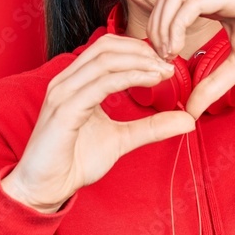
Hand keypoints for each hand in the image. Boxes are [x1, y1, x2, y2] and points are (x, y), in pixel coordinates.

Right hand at [1, 35, 195, 212]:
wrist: (46, 188)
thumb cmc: (75, 160)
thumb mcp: (122, 139)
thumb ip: (152, 126)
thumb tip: (188, 119)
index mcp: (76, 82)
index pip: (109, 48)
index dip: (140, 49)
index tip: (167, 62)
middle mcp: (67, 81)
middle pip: (108, 46)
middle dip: (142, 50)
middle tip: (169, 64)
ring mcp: (63, 93)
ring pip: (105, 60)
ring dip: (140, 62)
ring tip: (164, 72)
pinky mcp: (64, 111)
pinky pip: (100, 84)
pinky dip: (129, 78)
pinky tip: (150, 81)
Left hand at [147, 0, 234, 118]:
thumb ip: (215, 83)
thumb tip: (192, 110)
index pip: (171, 4)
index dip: (159, 29)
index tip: (163, 59)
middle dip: (155, 27)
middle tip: (161, 58)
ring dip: (163, 26)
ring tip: (169, 53)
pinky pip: (193, 3)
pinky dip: (178, 25)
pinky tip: (180, 46)